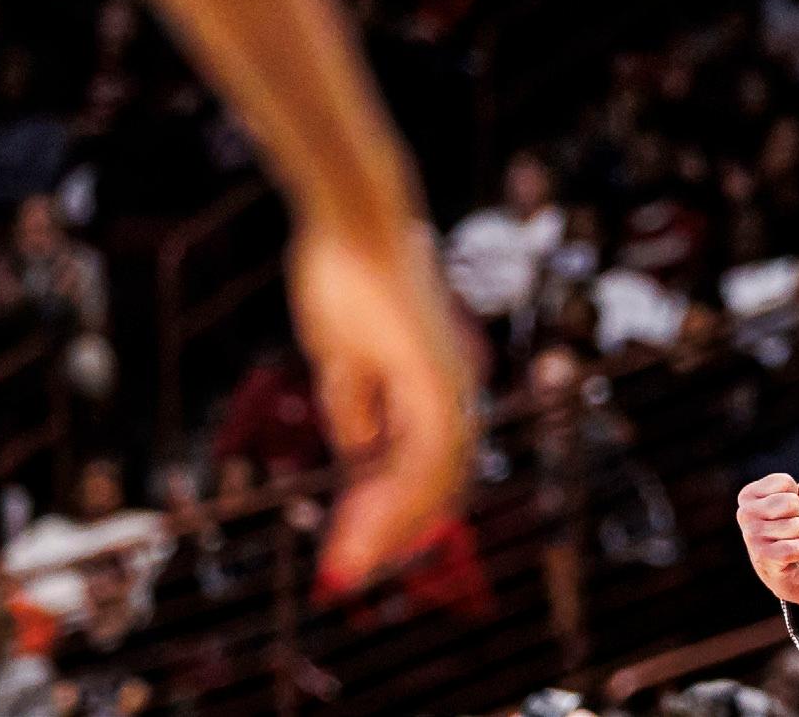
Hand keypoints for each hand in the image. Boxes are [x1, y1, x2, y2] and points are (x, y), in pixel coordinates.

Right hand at [289, 228, 476, 593]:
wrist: (350, 221)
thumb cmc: (345, 279)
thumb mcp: (345, 362)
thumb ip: (361, 410)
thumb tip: (362, 458)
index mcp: (436, 389)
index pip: (426, 468)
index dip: (396, 512)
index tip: (359, 547)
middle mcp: (453, 392)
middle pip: (437, 485)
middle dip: (391, 536)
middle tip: (349, 576)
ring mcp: (449, 385)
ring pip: (434, 480)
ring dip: (389, 528)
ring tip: (348, 567)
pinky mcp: (435, 377)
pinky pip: (425, 455)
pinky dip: (393, 496)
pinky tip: (360, 525)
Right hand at [738, 473, 798, 612]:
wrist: (787, 563)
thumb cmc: (791, 524)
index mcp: (748, 494)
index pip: (786, 482)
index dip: (796, 496)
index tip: (786, 509)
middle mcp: (744, 513)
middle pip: (792, 503)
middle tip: (789, 527)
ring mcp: (751, 535)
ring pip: (797, 526)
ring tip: (788, 540)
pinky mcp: (762, 556)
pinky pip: (797, 548)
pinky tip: (788, 555)